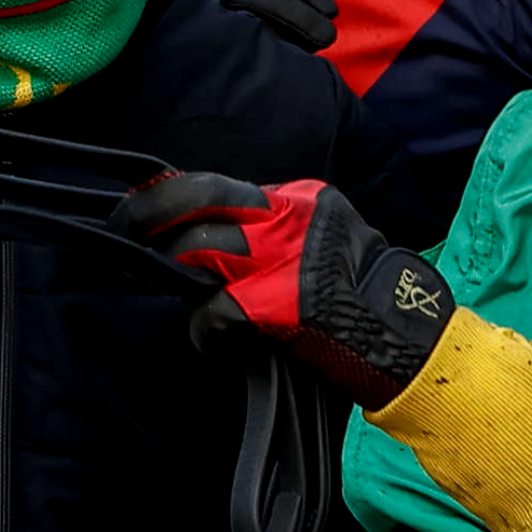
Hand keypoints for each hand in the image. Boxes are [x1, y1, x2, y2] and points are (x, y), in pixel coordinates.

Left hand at [116, 169, 452, 409]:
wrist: (410, 344)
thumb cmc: (363, 305)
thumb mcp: (323, 247)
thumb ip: (272, 239)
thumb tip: (208, 249)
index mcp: (302, 198)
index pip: (221, 184)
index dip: (173, 195)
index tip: (142, 204)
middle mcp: (291, 215)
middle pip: (199, 196)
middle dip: (148, 212)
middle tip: (121, 229)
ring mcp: (284, 255)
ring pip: (199, 247)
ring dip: (175, 272)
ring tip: (177, 295)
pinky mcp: (279, 301)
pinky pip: (215, 311)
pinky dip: (207, 334)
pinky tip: (220, 346)